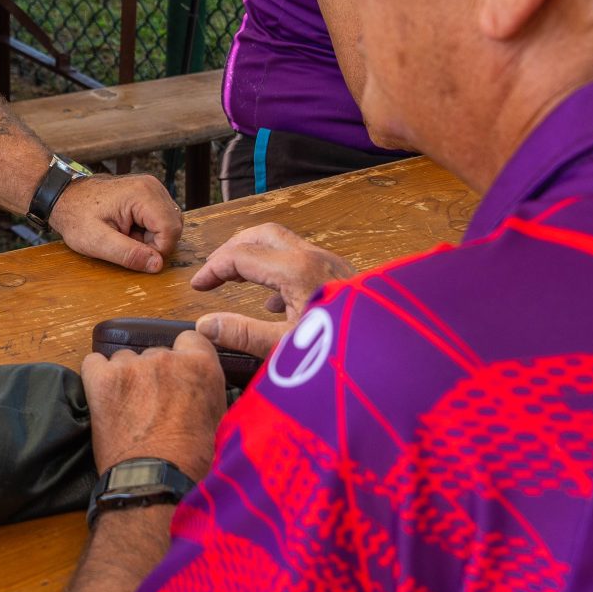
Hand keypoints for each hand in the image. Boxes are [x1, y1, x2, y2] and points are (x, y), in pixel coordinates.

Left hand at [51, 173, 181, 274]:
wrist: (64, 198)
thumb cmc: (76, 216)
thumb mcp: (97, 242)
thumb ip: (128, 254)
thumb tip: (157, 265)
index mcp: (142, 194)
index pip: (171, 230)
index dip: (156, 250)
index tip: (133, 252)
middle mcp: (152, 186)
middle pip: (174, 226)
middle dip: (154, 243)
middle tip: (126, 242)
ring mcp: (151, 188)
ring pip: (170, 223)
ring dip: (151, 237)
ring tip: (125, 235)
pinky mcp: (148, 193)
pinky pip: (161, 218)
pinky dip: (148, 230)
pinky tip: (128, 229)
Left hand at [82, 333, 225, 480]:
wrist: (154, 482)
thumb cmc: (189, 461)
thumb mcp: (216, 419)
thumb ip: (206, 391)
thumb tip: (196, 388)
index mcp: (200, 366)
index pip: (190, 339)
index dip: (183, 357)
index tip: (177, 375)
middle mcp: (166, 359)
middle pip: (155, 353)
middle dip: (153, 374)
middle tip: (152, 404)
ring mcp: (131, 367)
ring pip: (124, 359)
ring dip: (126, 378)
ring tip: (128, 408)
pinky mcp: (102, 379)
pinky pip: (93, 364)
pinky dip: (97, 377)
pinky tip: (104, 398)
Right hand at [189, 222, 354, 361]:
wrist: (393, 356)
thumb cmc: (345, 353)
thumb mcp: (285, 349)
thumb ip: (242, 334)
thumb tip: (206, 325)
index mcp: (296, 270)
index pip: (241, 255)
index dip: (213, 269)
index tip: (198, 286)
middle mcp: (315, 258)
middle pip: (262, 235)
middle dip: (233, 250)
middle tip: (213, 273)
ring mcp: (331, 264)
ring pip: (284, 244)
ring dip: (256, 256)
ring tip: (236, 280)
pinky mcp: (342, 276)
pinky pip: (302, 260)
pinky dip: (278, 269)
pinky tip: (274, 302)